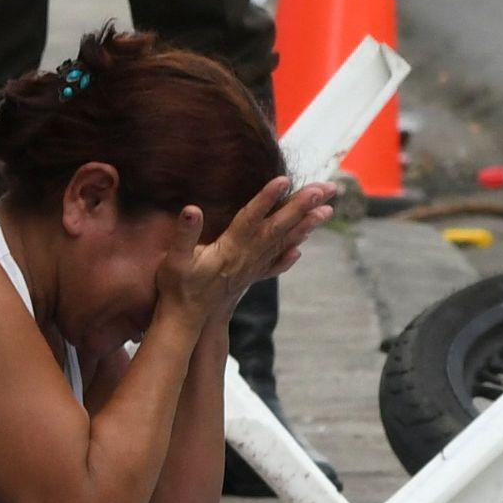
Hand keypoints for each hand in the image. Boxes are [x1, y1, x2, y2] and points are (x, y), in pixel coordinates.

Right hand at [156, 176, 338, 323]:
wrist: (185, 322)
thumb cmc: (177, 288)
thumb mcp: (174, 260)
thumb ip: (184, 235)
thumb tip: (191, 209)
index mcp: (229, 249)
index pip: (251, 219)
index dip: (267, 199)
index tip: (284, 180)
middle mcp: (246, 258)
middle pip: (278, 228)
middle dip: (302, 207)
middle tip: (325, 189)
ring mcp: (250, 268)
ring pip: (283, 243)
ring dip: (305, 226)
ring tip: (327, 211)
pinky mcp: (248, 278)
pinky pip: (274, 264)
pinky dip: (288, 255)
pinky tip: (300, 250)